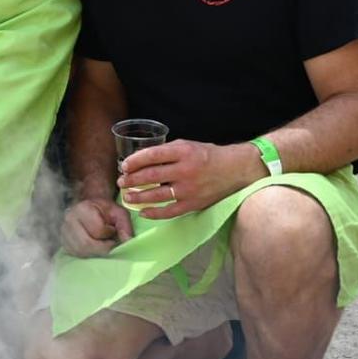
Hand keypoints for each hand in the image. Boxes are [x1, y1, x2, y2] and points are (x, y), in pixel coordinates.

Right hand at [61, 197, 130, 256]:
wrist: (90, 208)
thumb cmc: (105, 211)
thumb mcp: (119, 212)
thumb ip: (125, 226)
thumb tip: (127, 241)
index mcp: (82, 208)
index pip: (97, 230)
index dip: (109, 233)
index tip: (112, 229)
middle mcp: (69, 219)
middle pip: (87, 243)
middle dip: (103, 248)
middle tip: (110, 243)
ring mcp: (63, 232)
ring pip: (81, 251)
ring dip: (96, 252)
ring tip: (102, 244)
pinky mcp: (64, 242)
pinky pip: (76, 254)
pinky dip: (88, 254)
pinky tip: (94, 248)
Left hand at [119, 139, 256, 219]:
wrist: (236, 170)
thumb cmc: (208, 155)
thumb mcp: (188, 145)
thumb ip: (167, 151)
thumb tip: (143, 159)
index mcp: (183, 152)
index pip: (152, 155)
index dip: (135, 161)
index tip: (124, 166)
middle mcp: (185, 170)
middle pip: (151, 176)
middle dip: (132, 180)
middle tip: (122, 182)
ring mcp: (189, 189)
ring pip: (157, 196)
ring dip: (139, 197)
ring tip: (127, 197)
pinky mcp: (193, 204)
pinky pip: (170, 212)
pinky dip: (155, 213)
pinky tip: (144, 213)